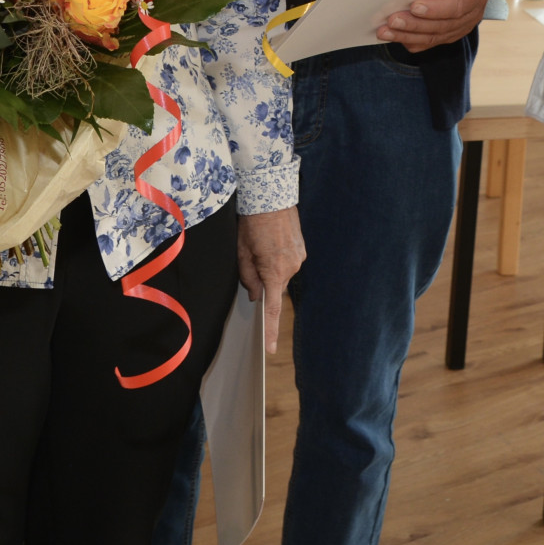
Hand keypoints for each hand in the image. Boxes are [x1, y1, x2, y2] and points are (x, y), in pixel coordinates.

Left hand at [237, 206, 306, 351]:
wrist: (271, 195)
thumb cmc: (252, 224)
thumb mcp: (241, 252)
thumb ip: (248, 278)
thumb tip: (255, 295)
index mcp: (274, 272)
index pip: (272, 309)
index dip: (271, 330)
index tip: (271, 348)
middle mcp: (291, 267)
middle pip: (275, 287)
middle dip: (263, 280)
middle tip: (251, 258)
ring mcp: (299, 258)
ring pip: (281, 274)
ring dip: (270, 267)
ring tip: (260, 245)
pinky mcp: (301, 249)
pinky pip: (288, 262)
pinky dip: (278, 258)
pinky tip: (270, 243)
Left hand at [377, 0, 489, 52]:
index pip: (458, 5)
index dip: (436, 9)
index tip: (414, 6)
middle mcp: (471, 15)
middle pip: (442, 25)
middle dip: (414, 24)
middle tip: (392, 20)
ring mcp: (460, 29)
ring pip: (433, 38)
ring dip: (406, 36)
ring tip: (385, 31)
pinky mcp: (448, 37)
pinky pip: (428, 44)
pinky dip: (409, 41)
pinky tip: (393, 36)